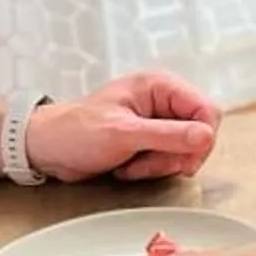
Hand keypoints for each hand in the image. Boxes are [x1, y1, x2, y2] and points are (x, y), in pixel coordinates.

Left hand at [27, 72, 221, 182]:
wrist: (47, 148)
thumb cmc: (76, 132)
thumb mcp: (123, 134)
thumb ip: (167, 135)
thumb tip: (206, 136)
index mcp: (160, 86)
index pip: (208, 111)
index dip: (201, 139)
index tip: (184, 160)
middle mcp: (164, 101)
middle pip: (200, 134)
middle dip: (176, 156)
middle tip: (146, 164)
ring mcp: (159, 121)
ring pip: (187, 150)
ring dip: (161, 165)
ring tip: (131, 165)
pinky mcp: (152, 140)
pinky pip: (171, 159)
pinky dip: (153, 169)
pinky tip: (128, 167)